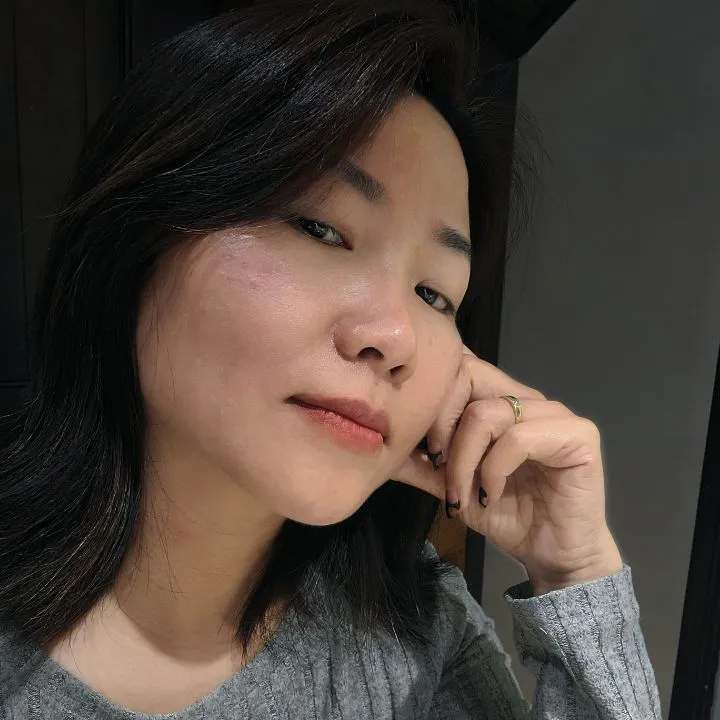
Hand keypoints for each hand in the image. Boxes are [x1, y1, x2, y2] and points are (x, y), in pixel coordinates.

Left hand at [391, 345, 622, 593]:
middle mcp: (527, 398)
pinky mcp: (578, 435)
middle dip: (441, 422)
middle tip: (437, 463)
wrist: (552, 556)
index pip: (461, 366)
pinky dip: (494, 470)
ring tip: (462, 493)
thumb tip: (382, 449)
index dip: (433, 396)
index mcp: (500, 400)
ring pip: (487, 413)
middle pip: (470, 375)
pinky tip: (492, 495)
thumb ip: (421, 464)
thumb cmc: (507, 516)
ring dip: (464, 459)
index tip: (423, 446)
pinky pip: (518, 438)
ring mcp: (555, 413)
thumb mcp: (452, 487)